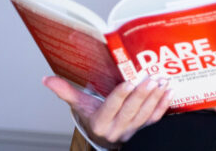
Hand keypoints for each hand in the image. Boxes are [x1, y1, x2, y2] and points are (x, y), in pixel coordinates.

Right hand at [43, 76, 172, 146]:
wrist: (105, 137)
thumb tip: (46, 79)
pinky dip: (163, 105)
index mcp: (100, 122)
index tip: (129, 82)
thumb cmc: (94, 116)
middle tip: (151, 77)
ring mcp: (132, 132)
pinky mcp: (144, 131)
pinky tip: (169, 92)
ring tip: (162, 81)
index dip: (120, 96)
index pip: (111, 107)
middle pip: (130, 111)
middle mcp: (117, 130)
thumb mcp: (80, 105)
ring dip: (155, 97)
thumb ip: (65, 91)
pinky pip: (156, 120)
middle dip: (142, 94)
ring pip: (145, 115)